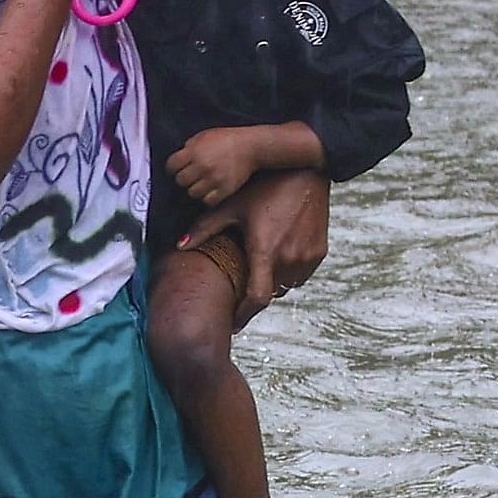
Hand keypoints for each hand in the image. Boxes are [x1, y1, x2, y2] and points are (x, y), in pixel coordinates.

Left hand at [165, 126, 268, 210]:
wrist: (252, 146)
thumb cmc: (227, 139)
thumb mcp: (204, 136)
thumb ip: (189, 147)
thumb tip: (179, 158)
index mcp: (194, 151)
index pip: (171, 166)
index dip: (173, 168)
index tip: (177, 169)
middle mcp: (202, 165)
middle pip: (180, 181)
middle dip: (184, 178)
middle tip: (192, 176)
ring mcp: (214, 178)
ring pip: (192, 193)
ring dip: (196, 189)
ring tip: (203, 183)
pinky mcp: (225, 189)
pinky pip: (208, 201)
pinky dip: (208, 197)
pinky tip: (211, 191)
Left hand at [182, 168, 329, 313]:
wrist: (305, 174)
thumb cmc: (263, 189)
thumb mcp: (232, 206)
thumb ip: (204, 229)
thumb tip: (178, 246)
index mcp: (265, 252)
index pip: (256, 298)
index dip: (244, 315)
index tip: (233, 323)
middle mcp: (289, 258)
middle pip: (269, 293)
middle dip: (253, 296)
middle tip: (238, 295)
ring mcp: (307, 256)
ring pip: (286, 286)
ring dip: (272, 285)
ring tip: (257, 275)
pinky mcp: (319, 251)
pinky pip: (301, 275)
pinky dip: (288, 274)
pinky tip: (275, 262)